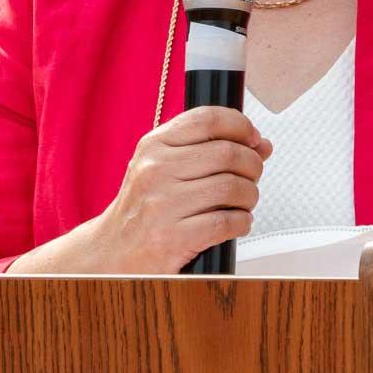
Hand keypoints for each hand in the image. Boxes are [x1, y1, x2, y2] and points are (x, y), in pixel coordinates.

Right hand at [14, 107, 273, 274]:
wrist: (112, 252)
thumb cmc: (142, 211)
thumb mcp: (162, 169)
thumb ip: (207, 151)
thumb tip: (260, 144)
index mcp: (153, 147)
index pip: (208, 119)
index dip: (241, 126)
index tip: (253, 139)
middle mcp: (155, 171)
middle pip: (229, 153)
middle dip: (252, 166)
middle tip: (250, 177)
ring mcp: (162, 204)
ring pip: (233, 188)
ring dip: (249, 197)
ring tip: (242, 204)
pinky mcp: (173, 237)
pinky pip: (228, 222)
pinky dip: (242, 223)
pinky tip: (234, 224)